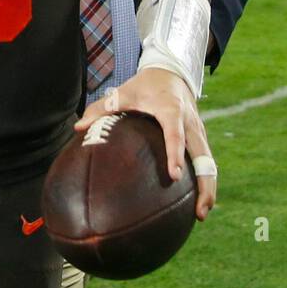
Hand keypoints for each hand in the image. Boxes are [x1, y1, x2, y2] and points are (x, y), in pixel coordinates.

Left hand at [75, 67, 216, 220]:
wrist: (171, 72)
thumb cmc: (144, 85)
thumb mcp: (123, 92)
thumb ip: (102, 108)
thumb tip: (77, 127)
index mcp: (171, 110)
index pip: (175, 134)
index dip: (175, 154)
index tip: (174, 175)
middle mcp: (190, 122)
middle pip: (203, 156)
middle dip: (205, 183)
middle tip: (200, 211)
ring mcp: (198, 131)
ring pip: (208, 162)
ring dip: (208, 187)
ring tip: (201, 215)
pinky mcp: (200, 138)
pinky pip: (205, 161)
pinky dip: (205, 180)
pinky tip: (196, 202)